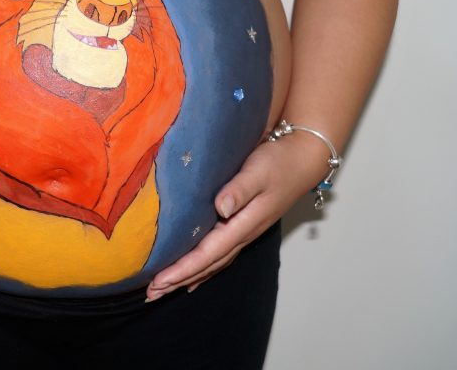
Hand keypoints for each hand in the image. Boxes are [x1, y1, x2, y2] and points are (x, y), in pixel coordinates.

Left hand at [145, 132, 329, 300]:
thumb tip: (222, 208)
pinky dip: (203, 269)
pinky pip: (219, 255)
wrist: (304, 160)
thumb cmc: (279, 162)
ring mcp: (244, 232)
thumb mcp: (258, 171)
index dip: (183, 269)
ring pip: (212, 263)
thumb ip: (239, 189)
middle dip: (179, 280)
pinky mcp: (243, 226)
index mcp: (244, 223)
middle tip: (151, 295)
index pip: (208, 253)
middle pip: (207, 265)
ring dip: (188, 277)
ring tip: (164, 290)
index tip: (160, 281)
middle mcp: (243, 234)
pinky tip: (193, 278)